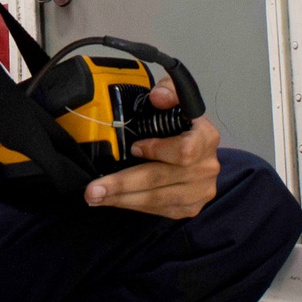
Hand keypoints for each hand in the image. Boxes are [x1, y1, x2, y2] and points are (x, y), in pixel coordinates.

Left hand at [83, 75, 220, 219]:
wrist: (193, 145)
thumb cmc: (177, 121)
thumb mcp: (174, 97)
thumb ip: (168, 91)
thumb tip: (158, 97)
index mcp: (206, 137)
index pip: (185, 150)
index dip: (158, 150)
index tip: (133, 148)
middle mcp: (207, 167)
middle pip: (163, 179)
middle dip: (124, 184)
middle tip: (94, 189)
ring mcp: (200, 191)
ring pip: (157, 199)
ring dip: (123, 199)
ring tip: (95, 197)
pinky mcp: (190, 207)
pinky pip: (159, 210)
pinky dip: (133, 205)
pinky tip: (112, 201)